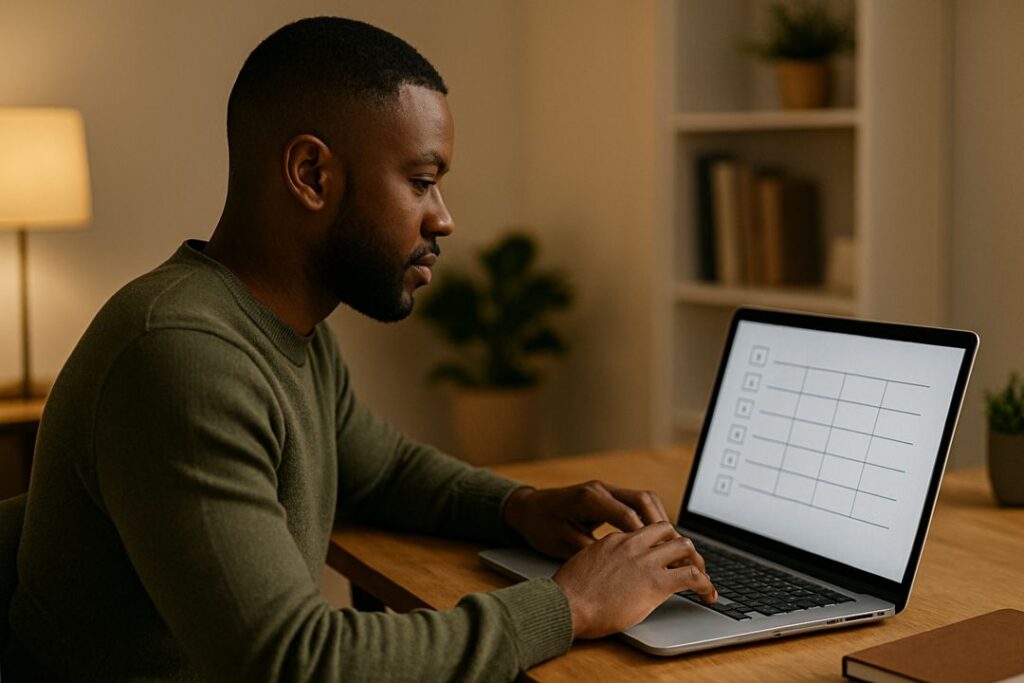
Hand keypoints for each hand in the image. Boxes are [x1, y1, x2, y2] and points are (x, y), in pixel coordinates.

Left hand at [502, 480, 677, 558]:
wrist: (527, 509)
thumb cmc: (541, 526)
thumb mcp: (561, 543)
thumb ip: (590, 551)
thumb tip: (617, 567)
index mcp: (588, 498)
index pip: (626, 514)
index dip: (645, 535)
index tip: (660, 555)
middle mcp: (601, 489)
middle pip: (642, 500)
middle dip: (661, 525)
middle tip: (674, 550)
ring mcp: (606, 489)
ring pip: (643, 498)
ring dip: (659, 519)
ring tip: (671, 544)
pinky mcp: (608, 495)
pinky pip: (636, 502)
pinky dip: (649, 517)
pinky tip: (656, 537)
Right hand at [551, 522, 716, 637]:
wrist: (566, 604)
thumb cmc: (568, 593)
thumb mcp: (585, 565)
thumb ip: (602, 562)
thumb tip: (609, 573)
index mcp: (615, 540)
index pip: (647, 532)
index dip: (660, 544)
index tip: (666, 557)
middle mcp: (633, 544)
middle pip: (669, 531)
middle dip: (682, 547)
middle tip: (689, 565)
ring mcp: (645, 561)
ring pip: (685, 547)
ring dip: (698, 563)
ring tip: (702, 579)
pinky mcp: (656, 582)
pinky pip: (692, 576)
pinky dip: (705, 584)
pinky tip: (708, 594)